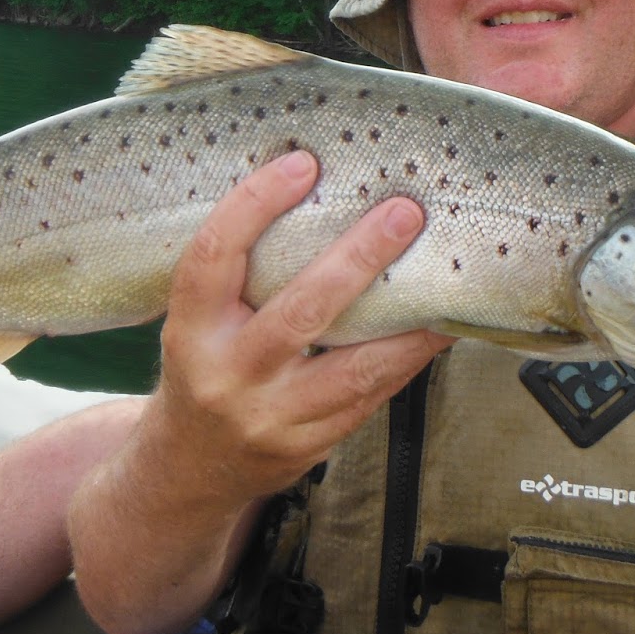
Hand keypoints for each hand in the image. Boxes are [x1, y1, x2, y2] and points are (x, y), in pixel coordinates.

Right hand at [150, 148, 451, 508]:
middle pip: (300, 312)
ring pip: (353, 369)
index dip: (255, 205)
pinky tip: (434, 329)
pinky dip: (407, 360)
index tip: (301, 164)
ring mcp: (272, 417)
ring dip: (408, 325)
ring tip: (446, 282)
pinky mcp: (311, 445)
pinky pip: (370, 398)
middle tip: (403, 213)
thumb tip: (314, 195)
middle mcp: (228, 376)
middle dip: (357, 258)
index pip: (215, 257)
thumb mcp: (195, 324)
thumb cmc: (202, 373)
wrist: (187, 469)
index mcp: (191, 331)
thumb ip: (238, 276)